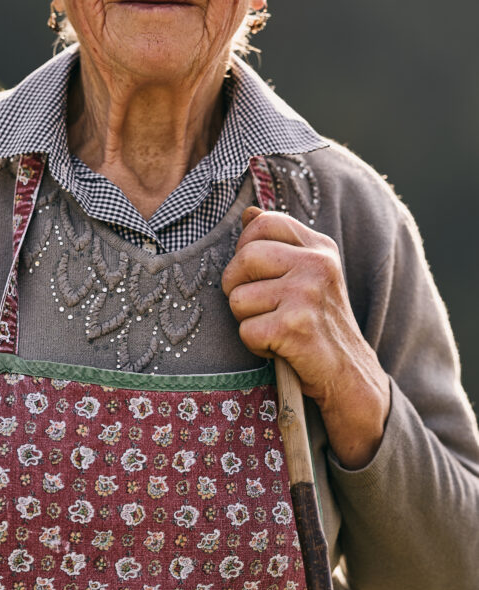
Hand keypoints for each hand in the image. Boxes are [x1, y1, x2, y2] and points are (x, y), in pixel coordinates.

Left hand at [221, 207, 390, 468]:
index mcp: (319, 247)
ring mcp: (307, 294)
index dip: (246, 248)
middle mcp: (317, 264)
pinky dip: (257, 346)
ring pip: (238, 299)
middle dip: (238, 288)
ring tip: (277, 328)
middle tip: (261, 307)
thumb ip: (279, 242)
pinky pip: (246, 331)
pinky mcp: (295, 327)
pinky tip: (281, 347)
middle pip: (243, 259)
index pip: (262, 223)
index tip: (257, 273)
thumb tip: (248, 212)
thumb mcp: (308, 275)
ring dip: (248, 321)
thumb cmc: (320, 324)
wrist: (352, 377)